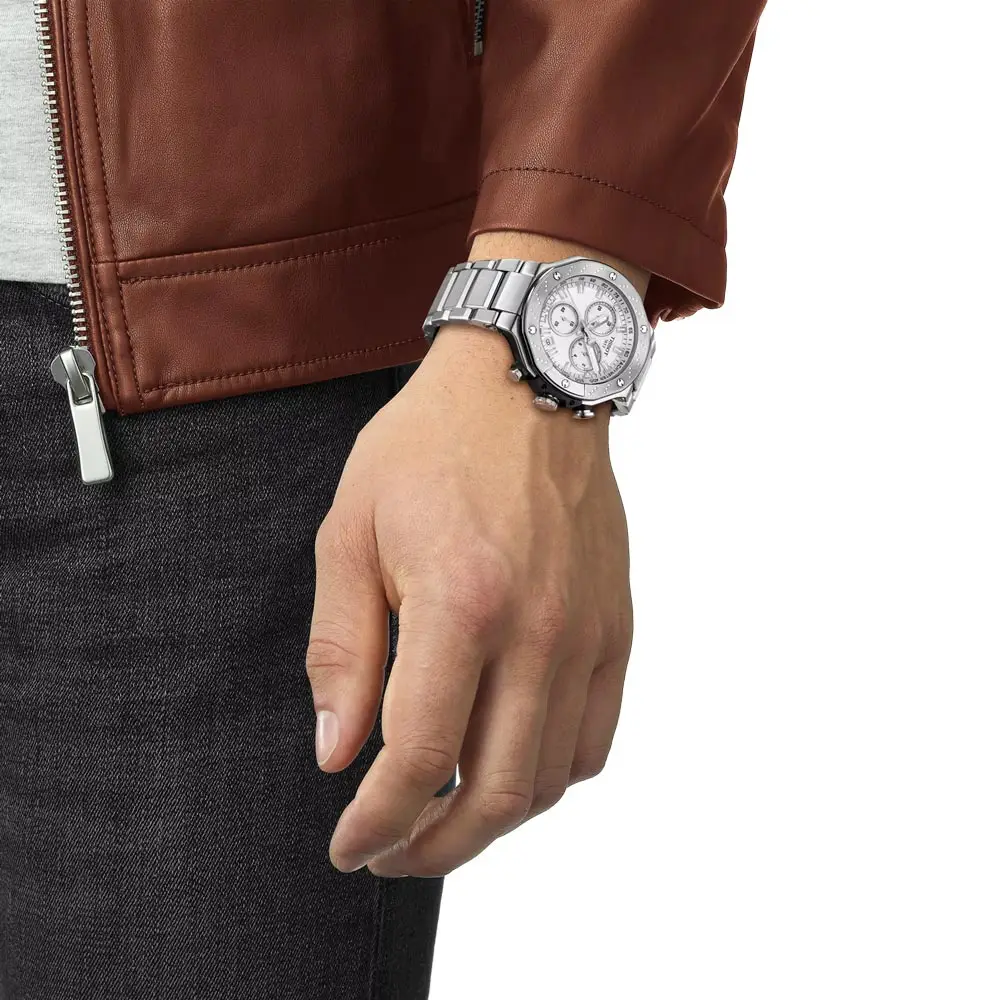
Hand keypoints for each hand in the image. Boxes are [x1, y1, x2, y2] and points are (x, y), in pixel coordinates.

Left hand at [306, 322, 633, 877]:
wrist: (528, 385)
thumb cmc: (429, 448)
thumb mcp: (351, 533)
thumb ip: (343, 651)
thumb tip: (337, 755)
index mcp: (461, 603)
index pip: (417, 757)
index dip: (376, 823)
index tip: (349, 848)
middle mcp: (537, 630)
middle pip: (494, 793)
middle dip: (433, 848)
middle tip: (391, 855)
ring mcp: (587, 633)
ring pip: (549, 779)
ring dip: (490, 820)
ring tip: (443, 815)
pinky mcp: (616, 628)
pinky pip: (595, 738)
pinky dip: (549, 776)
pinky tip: (509, 763)